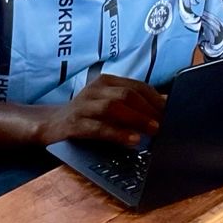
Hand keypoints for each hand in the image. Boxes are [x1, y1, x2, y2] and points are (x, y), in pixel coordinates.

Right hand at [47, 75, 163, 146]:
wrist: (49, 125)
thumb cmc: (86, 116)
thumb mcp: (109, 105)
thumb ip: (133, 104)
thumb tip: (165, 104)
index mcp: (106, 82)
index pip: (137, 86)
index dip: (156, 99)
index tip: (172, 112)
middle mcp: (94, 90)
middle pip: (127, 94)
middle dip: (149, 109)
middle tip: (165, 124)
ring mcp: (83, 106)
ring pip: (113, 107)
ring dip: (137, 119)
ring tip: (154, 130)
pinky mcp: (74, 125)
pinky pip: (99, 128)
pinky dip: (118, 134)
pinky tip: (132, 140)